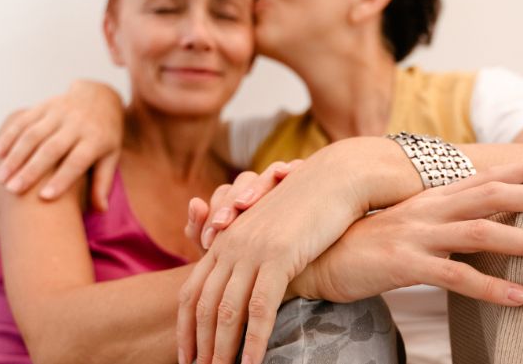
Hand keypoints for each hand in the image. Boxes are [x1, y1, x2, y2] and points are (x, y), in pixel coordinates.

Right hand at [0, 80, 122, 210]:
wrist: (99, 97)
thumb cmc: (105, 136)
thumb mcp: (111, 155)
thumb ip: (103, 182)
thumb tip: (101, 210)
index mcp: (96, 140)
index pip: (77, 162)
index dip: (62, 179)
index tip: (44, 198)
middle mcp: (77, 125)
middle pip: (51, 149)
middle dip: (31, 170)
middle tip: (13, 191)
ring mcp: (60, 113)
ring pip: (33, 135)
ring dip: (15, 156)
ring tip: (0, 178)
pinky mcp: (45, 106)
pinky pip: (24, 121)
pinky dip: (9, 136)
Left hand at [176, 146, 382, 363]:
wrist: (336, 179)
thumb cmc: (309, 206)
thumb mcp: (272, 230)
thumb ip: (254, 255)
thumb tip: (250, 291)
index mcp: (226, 238)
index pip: (192, 290)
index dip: (186, 328)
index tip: (187, 356)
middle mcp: (231, 243)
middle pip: (204, 304)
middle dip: (200, 345)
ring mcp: (252, 249)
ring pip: (227, 310)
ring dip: (222, 350)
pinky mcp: (278, 256)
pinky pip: (260, 308)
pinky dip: (254, 341)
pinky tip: (253, 363)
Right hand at [292, 161, 522, 305]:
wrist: (312, 256)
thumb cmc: (358, 243)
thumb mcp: (402, 225)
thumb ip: (435, 220)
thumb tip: (467, 224)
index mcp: (428, 198)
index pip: (483, 177)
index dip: (520, 171)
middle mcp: (427, 210)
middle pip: (493, 197)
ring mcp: (417, 235)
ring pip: (483, 234)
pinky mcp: (405, 264)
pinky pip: (456, 276)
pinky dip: (491, 289)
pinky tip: (521, 299)